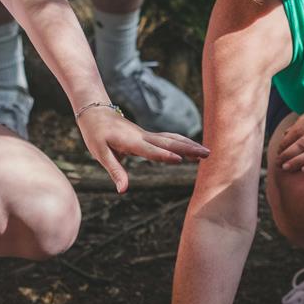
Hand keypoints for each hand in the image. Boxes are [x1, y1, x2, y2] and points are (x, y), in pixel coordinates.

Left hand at [75, 104, 209, 193]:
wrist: (96, 113)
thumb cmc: (96, 134)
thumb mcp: (100, 154)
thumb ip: (115, 171)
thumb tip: (122, 191)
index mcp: (131, 142)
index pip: (150, 151)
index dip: (164, 156)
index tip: (180, 160)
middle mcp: (143, 137)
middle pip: (169, 143)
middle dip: (188, 149)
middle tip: (207, 154)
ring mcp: (147, 135)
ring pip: (172, 139)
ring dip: (189, 145)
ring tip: (206, 153)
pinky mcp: (148, 136)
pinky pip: (168, 139)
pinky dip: (182, 143)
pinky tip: (192, 149)